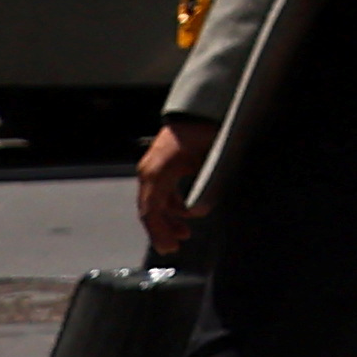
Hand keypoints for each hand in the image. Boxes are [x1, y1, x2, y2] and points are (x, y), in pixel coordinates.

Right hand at [133, 118, 210, 258]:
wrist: (200, 109)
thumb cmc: (205, 133)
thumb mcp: (208, 161)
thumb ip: (203, 188)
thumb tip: (199, 212)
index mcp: (157, 173)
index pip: (151, 210)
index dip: (158, 231)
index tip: (168, 248)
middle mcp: (149, 171)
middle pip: (150, 209)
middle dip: (161, 230)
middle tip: (174, 247)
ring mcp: (153, 168)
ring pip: (155, 201)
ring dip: (168, 218)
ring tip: (184, 233)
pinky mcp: (161, 165)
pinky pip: (162, 191)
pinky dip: (171, 204)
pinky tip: (186, 212)